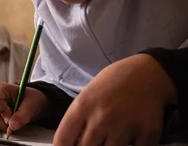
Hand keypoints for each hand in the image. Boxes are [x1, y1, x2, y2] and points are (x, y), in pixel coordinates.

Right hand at [0, 82, 46, 132]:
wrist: (32, 103)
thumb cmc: (31, 100)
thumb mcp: (31, 106)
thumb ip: (21, 116)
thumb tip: (11, 126)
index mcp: (0, 89)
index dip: (3, 113)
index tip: (12, 118)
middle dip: (2, 122)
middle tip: (15, 120)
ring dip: (0, 126)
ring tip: (12, 121)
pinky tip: (8, 123)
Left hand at [54, 54, 176, 145]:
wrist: (148, 73)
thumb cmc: (115, 82)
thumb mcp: (88, 94)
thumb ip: (79, 119)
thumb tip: (72, 142)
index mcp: (83, 106)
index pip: (63, 139)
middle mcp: (101, 117)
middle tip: (92, 140)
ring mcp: (124, 127)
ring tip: (111, 134)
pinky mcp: (147, 133)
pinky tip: (129, 137)